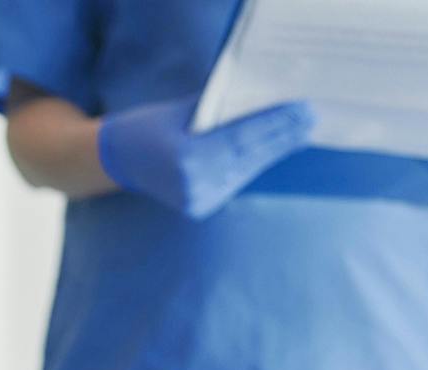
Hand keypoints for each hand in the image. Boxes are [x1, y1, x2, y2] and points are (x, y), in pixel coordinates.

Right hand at [98, 95, 315, 219]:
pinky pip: (236, 181)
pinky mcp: (200, 208)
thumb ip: (220, 110)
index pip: (241, 138)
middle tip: (311, 119)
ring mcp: (197, 201)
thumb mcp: (184, 110)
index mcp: (185, 159)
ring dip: (275, 151)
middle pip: (249, 157)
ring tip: (301, 132)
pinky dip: (256, 164)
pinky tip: (276, 150)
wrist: (117, 161)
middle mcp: (193, 186)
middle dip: (282, 137)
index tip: (302, 110)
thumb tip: (266, 103)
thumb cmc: (149, 126)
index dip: (275, 124)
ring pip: (246, 170)